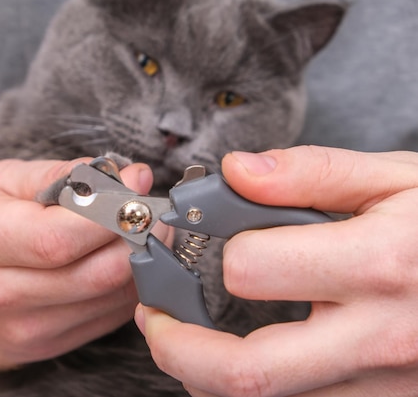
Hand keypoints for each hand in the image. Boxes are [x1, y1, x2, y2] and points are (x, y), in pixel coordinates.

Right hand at [0, 158, 168, 369]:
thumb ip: (56, 174)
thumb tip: (119, 174)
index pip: (55, 238)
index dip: (109, 212)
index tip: (138, 184)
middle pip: (90, 275)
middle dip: (138, 237)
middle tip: (155, 208)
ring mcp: (16, 330)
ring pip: (104, 300)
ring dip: (140, 263)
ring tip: (147, 231)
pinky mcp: (37, 348)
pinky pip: (101, 320)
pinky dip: (124, 290)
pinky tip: (125, 261)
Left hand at [135, 146, 417, 396]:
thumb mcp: (399, 177)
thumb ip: (311, 172)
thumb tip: (237, 171)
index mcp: (379, 265)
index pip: (252, 270)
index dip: (211, 251)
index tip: (193, 237)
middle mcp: (379, 338)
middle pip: (247, 372)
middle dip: (177, 349)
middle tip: (154, 321)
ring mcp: (384, 383)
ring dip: (206, 374)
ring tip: (187, 337)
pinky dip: (255, 386)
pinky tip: (247, 352)